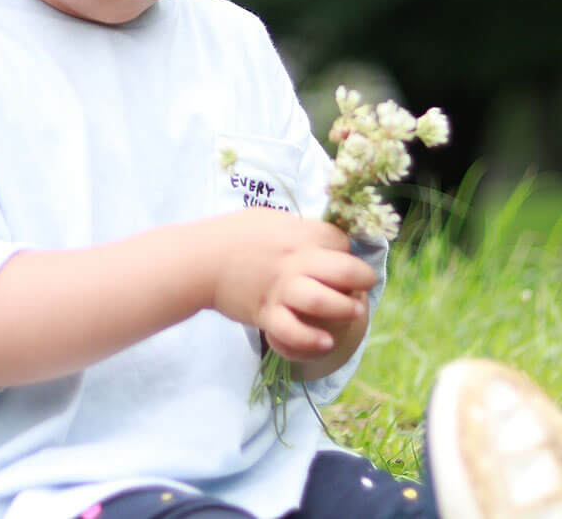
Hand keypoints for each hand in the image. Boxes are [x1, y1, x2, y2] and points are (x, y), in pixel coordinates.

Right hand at [204, 210, 376, 363]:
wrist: (199, 260)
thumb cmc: (233, 235)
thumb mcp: (269, 219)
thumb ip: (299, 228)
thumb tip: (325, 238)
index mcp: (296, 234)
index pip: (340, 241)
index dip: (345, 251)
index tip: (337, 259)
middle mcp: (293, 261)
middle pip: (345, 270)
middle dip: (362, 279)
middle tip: (359, 287)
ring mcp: (280, 289)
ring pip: (324, 301)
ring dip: (345, 310)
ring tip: (350, 312)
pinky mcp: (265, 313)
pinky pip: (293, 331)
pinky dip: (311, 340)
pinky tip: (325, 341)